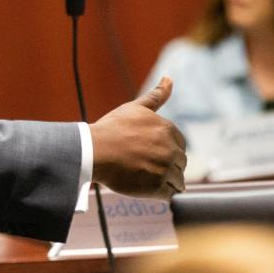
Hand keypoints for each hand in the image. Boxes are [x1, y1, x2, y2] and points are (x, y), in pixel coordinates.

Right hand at [89, 76, 186, 199]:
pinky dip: (159, 192)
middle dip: (166, 165)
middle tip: (143, 165)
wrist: (93, 151)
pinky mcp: (157, 187)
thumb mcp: (134, 108)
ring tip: (144, 176)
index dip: (164, 150)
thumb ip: (156, 96)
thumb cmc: (111, 129)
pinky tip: (144, 186)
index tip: (147, 152)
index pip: (179, 145)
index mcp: (168, 130)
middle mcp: (171, 149)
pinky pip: (169, 194)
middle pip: (180, 163)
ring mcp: (165, 169)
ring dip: (164, 180)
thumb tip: (169, 78)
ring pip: (177, 180)